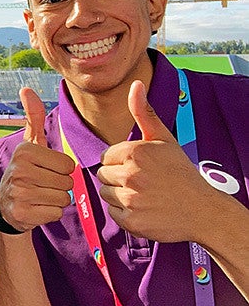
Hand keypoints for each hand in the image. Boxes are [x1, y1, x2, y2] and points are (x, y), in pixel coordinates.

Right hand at [0, 88, 74, 231]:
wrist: (6, 206)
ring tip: (40, 195)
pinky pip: (56, 213)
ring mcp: (20, 193)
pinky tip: (37, 207)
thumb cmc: (26, 171)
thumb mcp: (30, 144)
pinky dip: (50, 213)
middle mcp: (19, 170)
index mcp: (25, 151)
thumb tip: (26, 89)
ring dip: (56, 199)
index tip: (45, 170)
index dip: (61, 169)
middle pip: (67, 181)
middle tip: (42, 184)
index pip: (68, 164)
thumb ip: (33, 117)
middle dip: (60, 185)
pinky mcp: (22, 213)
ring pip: (63, 198)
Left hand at [97, 81, 211, 241]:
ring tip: (144, 195)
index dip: (121, 162)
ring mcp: (130, 199)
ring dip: (120, 197)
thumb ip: (144, 112)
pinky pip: (114, 215)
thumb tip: (136, 83)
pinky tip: (145, 210)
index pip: (105, 157)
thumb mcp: (163, 139)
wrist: (204, 210)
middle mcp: (130, 175)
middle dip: (118, 179)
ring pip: (106, 195)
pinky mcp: (131, 222)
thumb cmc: (180, 172)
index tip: (141, 167)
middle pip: (102, 176)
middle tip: (143, 182)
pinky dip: (126, 215)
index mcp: (134, 152)